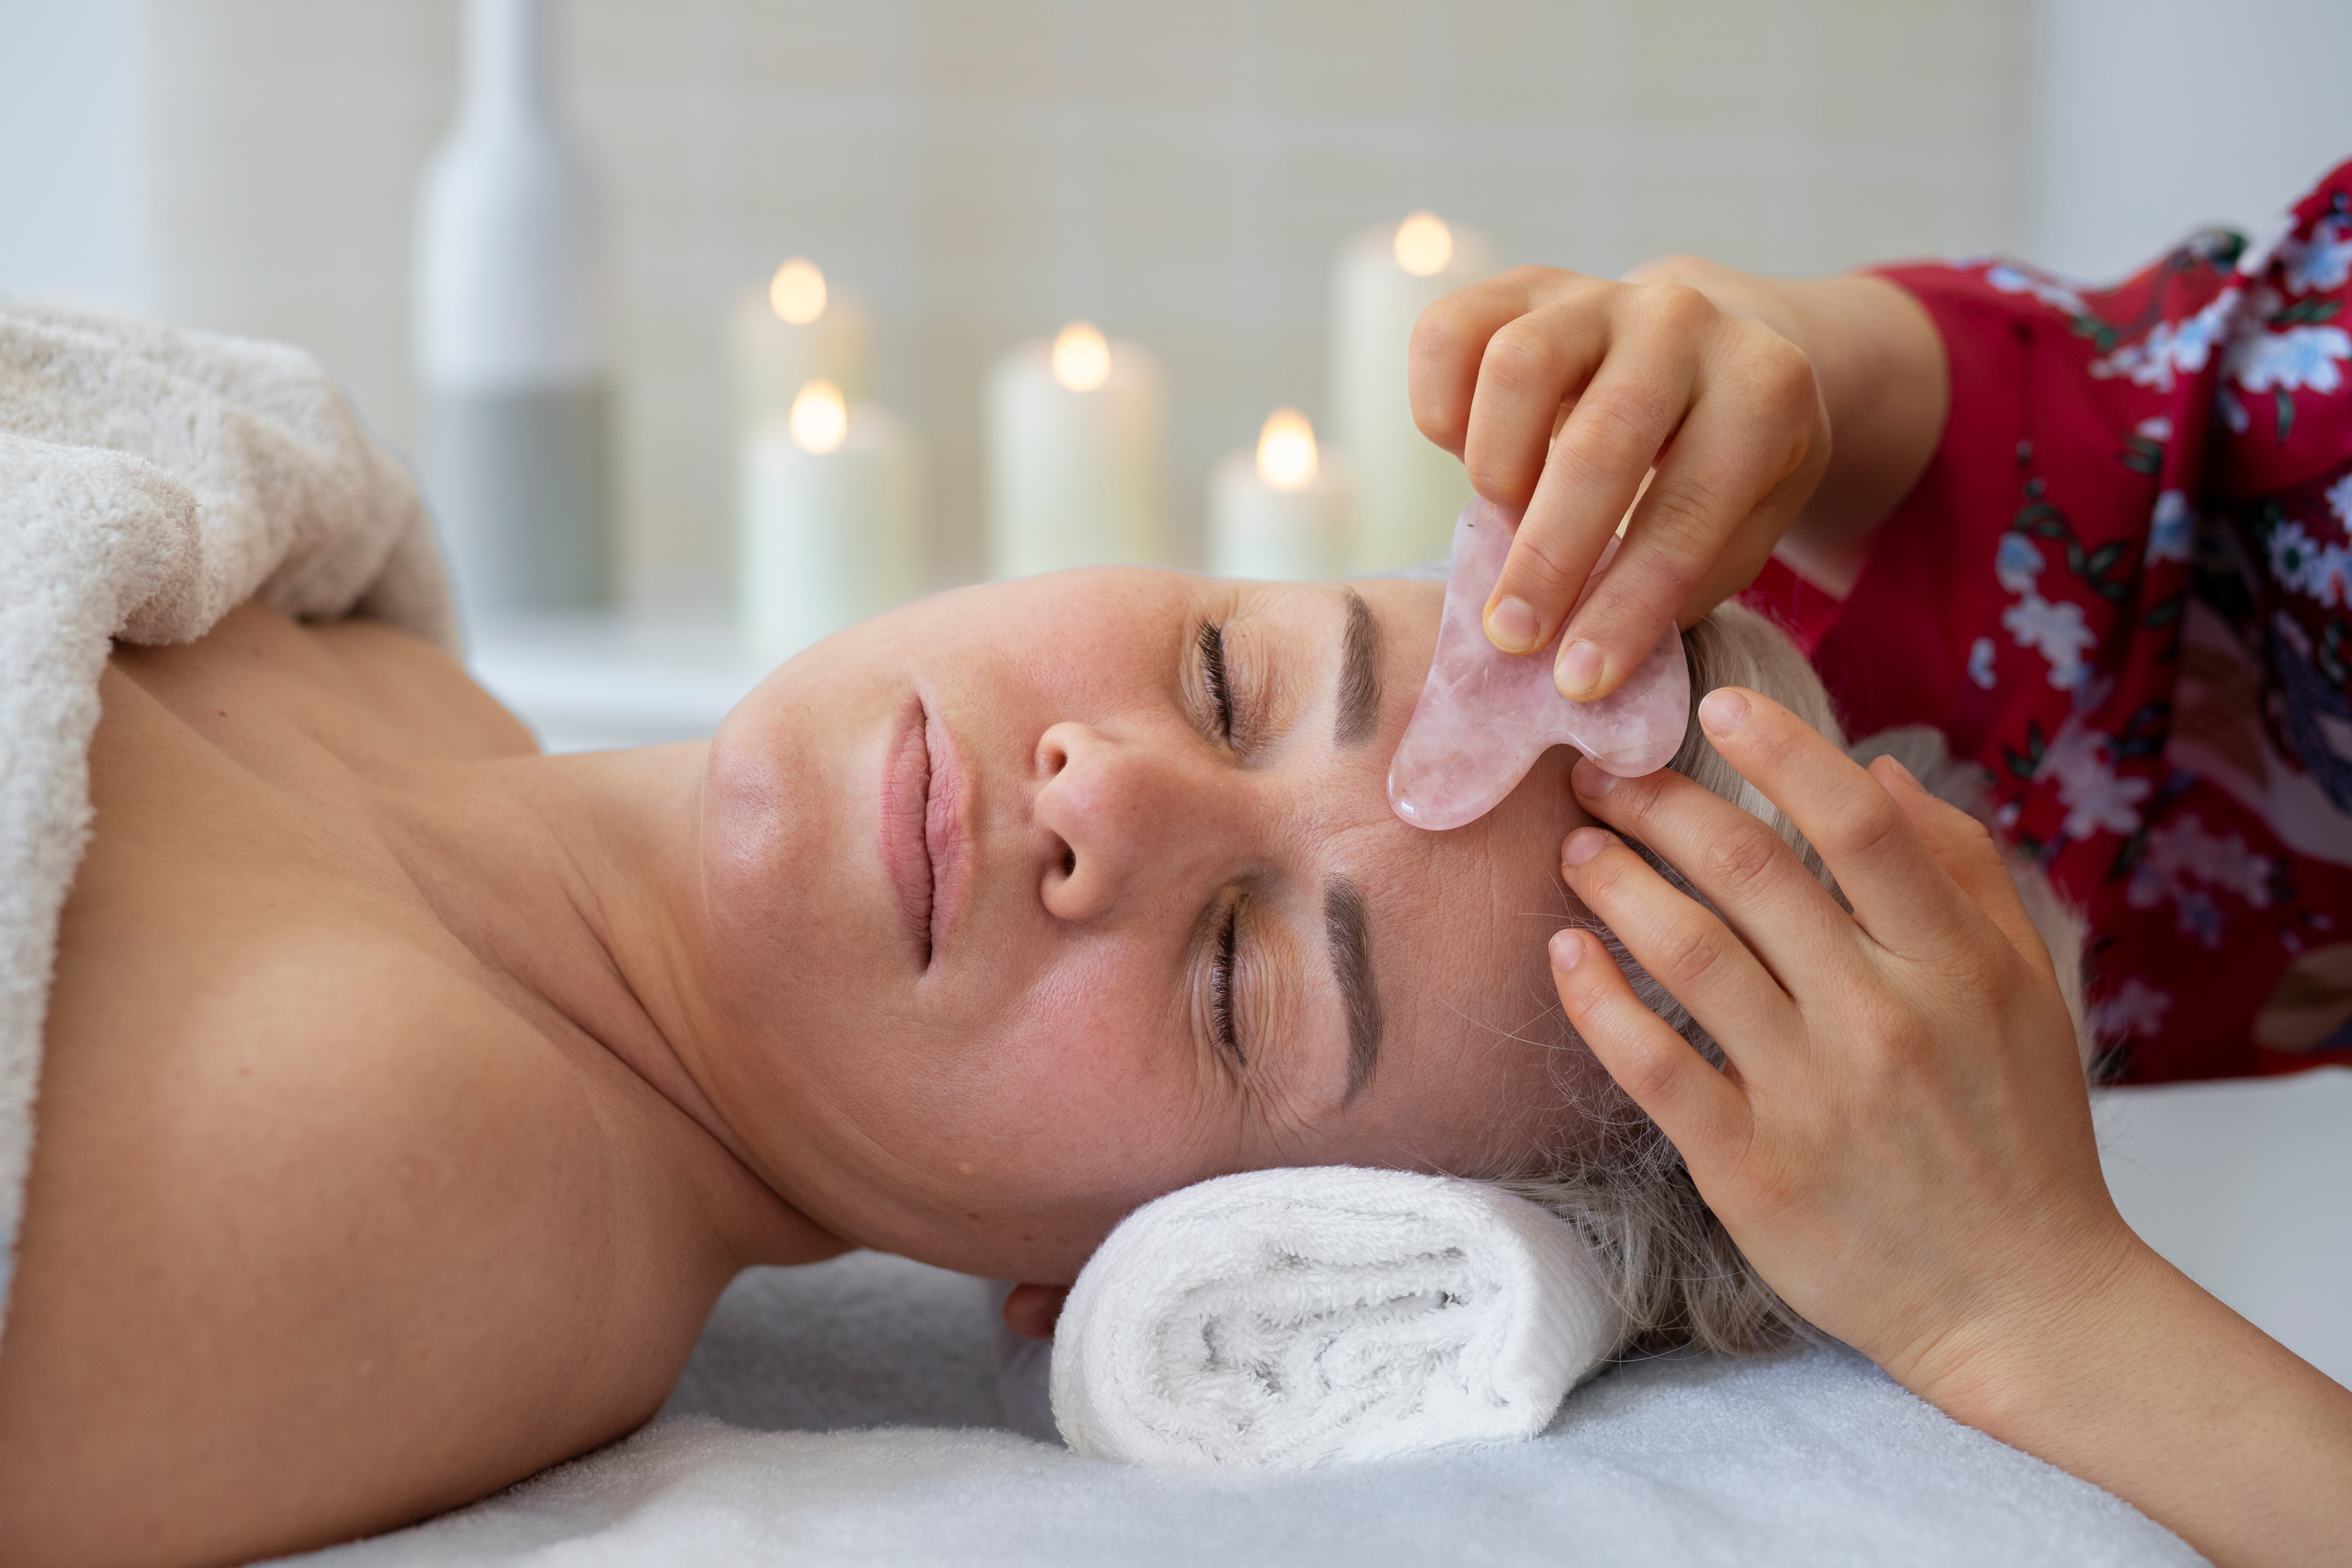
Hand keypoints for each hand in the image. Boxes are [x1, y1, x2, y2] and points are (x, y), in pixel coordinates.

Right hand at [1409, 265, 1831, 700]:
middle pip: (1601, 439)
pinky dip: (1440, 407)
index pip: (1691, 509)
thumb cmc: (1723, 465)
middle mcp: (1687, 321)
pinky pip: (1449, 332)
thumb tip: (1582, 663)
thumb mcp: (1746, 524)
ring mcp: (1600, 293)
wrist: (1715, 348)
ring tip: (1505, 520)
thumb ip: (1681, 585)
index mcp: (1765, 388)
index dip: (1629, 604)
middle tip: (1513, 635)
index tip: (1579, 680)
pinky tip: (1464, 452)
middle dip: (1549, 554)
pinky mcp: (1523, 286)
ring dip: (1497, 469)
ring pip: (1518, 367)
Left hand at [1547, 686, 2126, 1393]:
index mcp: (1957, 966)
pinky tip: (1565, 952)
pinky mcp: (1751, 1169)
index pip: (1859, 823)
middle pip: (1750, 872)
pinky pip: (1651, 1063)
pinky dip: (1596, 998)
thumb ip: (1964, 872)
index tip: (1713, 705)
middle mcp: (1883, 1019)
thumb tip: (1884, 769)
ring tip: (1575, 849)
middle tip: (1601, 774)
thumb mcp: (2027, 991)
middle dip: (1660, 804)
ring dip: (1615, 884)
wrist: (2023, 1302)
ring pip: (1687, 954)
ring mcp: (1813, 1097)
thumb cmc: (2020, 1134)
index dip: (1781, 749)